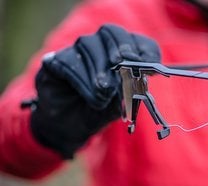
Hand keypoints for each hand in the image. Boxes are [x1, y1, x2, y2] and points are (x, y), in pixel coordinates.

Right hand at [31, 24, 160, 158]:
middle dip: (120, 49)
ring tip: (104, 95)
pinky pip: (67, 60)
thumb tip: (139, 78)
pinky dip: (81, 79)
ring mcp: (76, 51)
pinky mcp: (54, 60)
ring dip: (99, 70)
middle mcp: (100, 46)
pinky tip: (91, 96)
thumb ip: (128, 92)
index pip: (139, 43)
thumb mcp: (119, 106)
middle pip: (111, 32)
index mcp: (122, 54)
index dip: (146, 52)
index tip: (150, 68)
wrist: (68, 128)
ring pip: (89, 44)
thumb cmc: (98, 112)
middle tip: (122, 67)